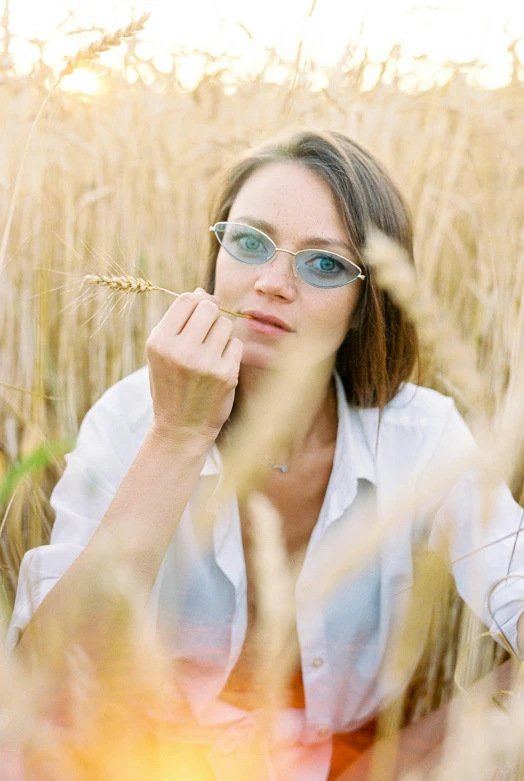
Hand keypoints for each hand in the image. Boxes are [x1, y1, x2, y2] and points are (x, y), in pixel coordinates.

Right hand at [146, 287, 243, 445]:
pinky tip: (220, 366)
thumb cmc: (171, 385)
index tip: (202, 311)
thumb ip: (179, 322)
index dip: (198, 301)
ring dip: (222, 334)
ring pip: (226, 325)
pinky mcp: (225, 374)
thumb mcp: (163, 354)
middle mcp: (180, 350)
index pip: (186, 300)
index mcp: (159, 341)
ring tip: (211, 353)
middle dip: (212, 315)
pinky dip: (231, 352)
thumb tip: (201, 292)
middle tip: (208, 333)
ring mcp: (204, 363)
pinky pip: (236, 344)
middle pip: (209, 307)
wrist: (181, 428)